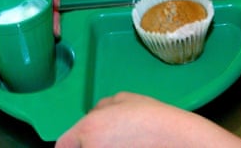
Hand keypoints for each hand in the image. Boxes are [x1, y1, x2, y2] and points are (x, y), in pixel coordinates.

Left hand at [56, 92, 240, 147]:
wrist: (177, 138)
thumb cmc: (151, 117)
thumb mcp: (123, 99)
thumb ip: (100, 107)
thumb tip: (92, 115)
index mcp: (88, 129)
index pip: (63, 145)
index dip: (71, 144)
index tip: (79, 144)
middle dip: (87, 145)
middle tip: (108, 140)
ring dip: (102, 147)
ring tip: (121, 142)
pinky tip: (128, 146)